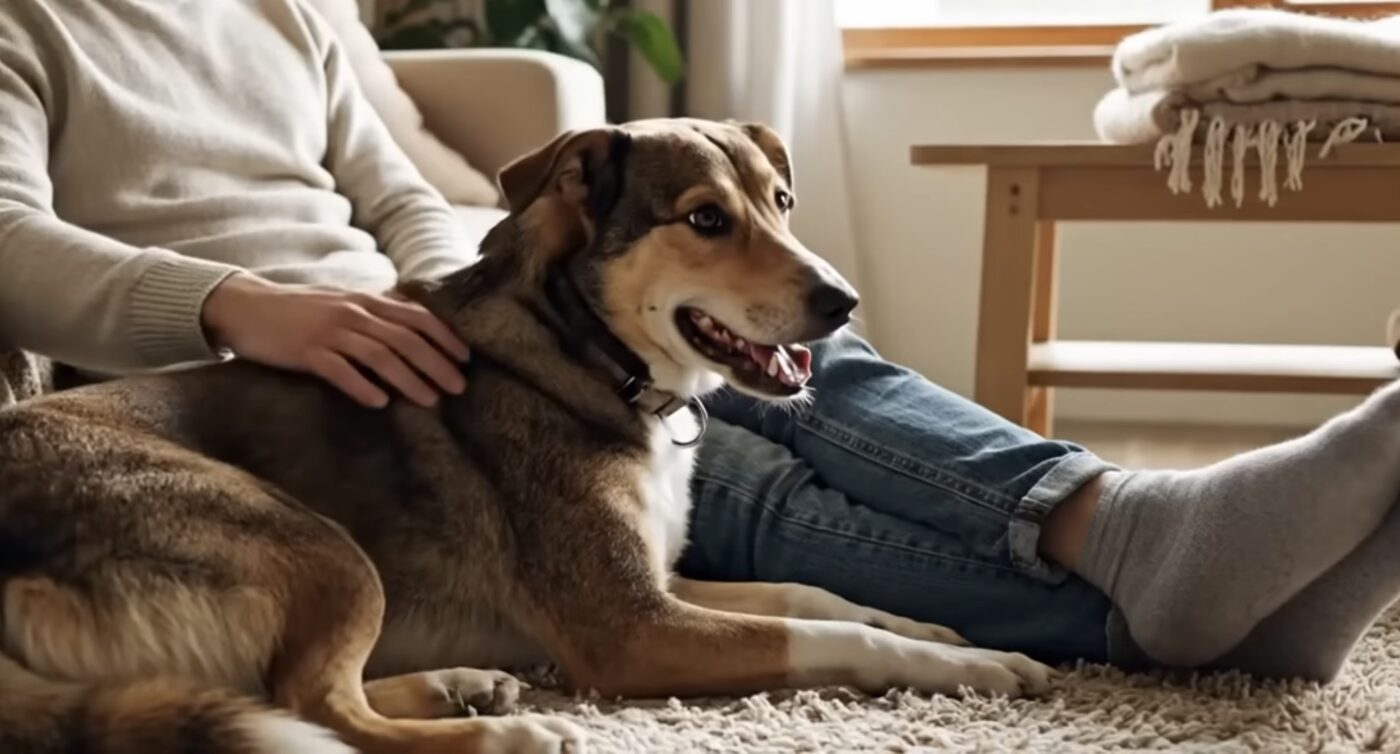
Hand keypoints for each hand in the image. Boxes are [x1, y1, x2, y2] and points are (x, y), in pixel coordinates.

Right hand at [202, 273, 467, 407]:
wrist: (245, 306)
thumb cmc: (300, 308)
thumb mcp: (343, 301)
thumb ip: (377, 311)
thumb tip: (414, 323)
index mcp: (366, 300)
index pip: (417, 316)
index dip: (445, 337)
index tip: (467, 359)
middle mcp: (353, 312)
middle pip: (406, 338)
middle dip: (437, 364)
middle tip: (459, 388)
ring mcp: (329, 330)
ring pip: (380, 355)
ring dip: (409, 380)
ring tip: (430, 401)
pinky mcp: (305, 350)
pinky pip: (339, 369)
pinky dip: (362, 386)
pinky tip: (379, 403)